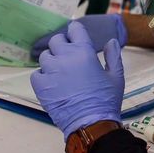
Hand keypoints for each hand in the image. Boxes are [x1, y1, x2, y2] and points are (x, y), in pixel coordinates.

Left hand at [30, 21, 124, 136]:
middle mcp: (65, 57)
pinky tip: (51, 85)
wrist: (91, 124)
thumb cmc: (107, 100)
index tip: (76, 38)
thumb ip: (113, 56)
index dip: (75, 32)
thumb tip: (111, 41)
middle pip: (56, 40)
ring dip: (51, 61)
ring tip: (59, 73)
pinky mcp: (40, 85)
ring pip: (44, 56)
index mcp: (84, 51)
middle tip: (67, 58)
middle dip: (62, 46)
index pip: (74, 29)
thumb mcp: (117, 76)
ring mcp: (50, 71)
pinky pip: (36, 74)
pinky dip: (42, 77)